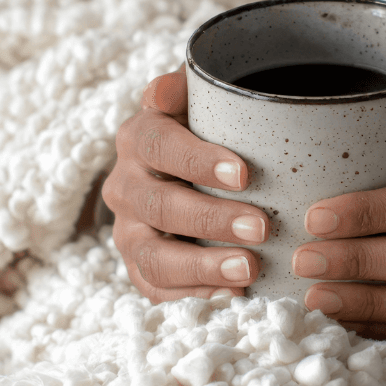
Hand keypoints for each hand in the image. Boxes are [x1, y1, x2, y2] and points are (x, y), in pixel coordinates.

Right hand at [103, 70, 267, 301]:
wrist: (197, 169)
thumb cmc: (211, 131)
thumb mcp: (203, 100)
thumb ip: (187, 88)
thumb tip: (165, 93)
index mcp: (138, 138)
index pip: (158, 146)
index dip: (197, 161)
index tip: (245, 174)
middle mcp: (124, 186)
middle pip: (159, 207)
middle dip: (210, 219)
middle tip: (261, 227)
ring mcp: (129, 233)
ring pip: (153, 257)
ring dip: (202, 267)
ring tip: (249, 271)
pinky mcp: (141, 269)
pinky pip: (157, 291)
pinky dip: (193, 297)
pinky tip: (233, 297)